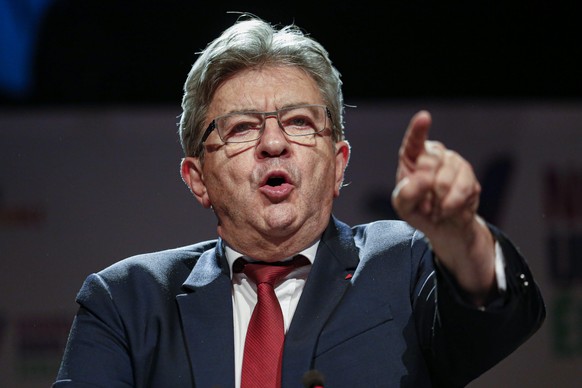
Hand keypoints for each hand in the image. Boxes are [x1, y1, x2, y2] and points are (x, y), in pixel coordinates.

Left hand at [391, 110, 495, 300]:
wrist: (444, 227)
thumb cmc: (418, 210)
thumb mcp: (403, 205)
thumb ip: (406, 193)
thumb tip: (422, 179)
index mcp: (413, 156)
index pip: (415, 140)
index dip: (419, 129)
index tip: (424, 117)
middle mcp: (435, 154)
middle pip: (430, 163)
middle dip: (424, 189)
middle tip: (423, 204)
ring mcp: (454, 163)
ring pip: (446, 179)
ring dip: (438, 202)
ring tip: (435, 209)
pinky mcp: (470, 177)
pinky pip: (462, 191)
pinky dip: (452, 206)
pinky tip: (447, 210)